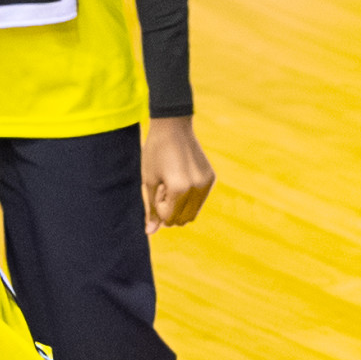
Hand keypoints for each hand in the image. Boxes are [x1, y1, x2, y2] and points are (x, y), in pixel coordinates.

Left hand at [141, 116, 215, 233]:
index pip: (169, 218)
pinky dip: (189, 198)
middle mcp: (197, 187)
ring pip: (193, 213)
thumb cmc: (155, 153)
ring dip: (180, 206)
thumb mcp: (149, 181)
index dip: (159, 207)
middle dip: (170, 210)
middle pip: (183, 220)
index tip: (158, 188)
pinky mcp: (211, 178)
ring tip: (173, 183)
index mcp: (179, 188)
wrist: (172, 126)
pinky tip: (181, 178)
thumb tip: (150, 232)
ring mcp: (207, 183)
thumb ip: (151, 209)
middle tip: (165, 187)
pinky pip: (199, 201)